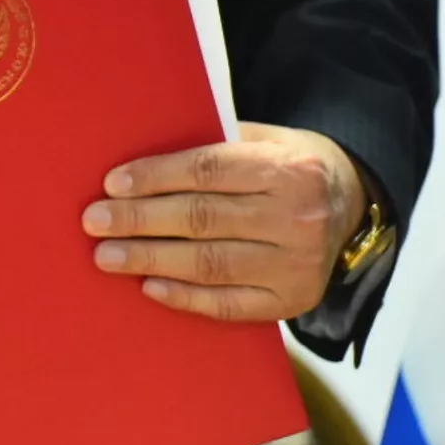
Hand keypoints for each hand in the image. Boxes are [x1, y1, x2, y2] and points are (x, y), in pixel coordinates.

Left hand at [81, 122, 369, 322]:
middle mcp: (298, 218)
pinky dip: (185, 298)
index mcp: (289, 169)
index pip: (209, 171)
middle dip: (140, 221)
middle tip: (94, 222)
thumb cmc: (285, 166)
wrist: (350, 203)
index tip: (112, 184)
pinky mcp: (293, 300)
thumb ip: (215, 148)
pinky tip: (149, 287)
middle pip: (202, 218)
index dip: (156, 177)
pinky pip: (229, 304)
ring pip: (210, 263)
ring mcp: (297, 264)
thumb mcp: (266, 140)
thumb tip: (140, 165)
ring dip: (150, 260)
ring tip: (106, 256)